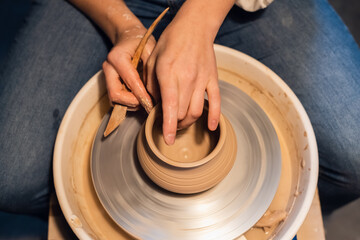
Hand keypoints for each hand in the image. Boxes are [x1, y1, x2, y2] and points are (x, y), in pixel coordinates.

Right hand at [103, 23, 155, 112]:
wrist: (128, 37)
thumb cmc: (141, 41)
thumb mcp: (150, 48)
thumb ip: (151, 68)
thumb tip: (156, 91)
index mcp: (117, 57)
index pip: (129, 81)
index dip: (141, 95)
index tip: (152, 102)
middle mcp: (108, 68)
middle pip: (115, 95)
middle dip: (133, 102)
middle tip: (148, 103)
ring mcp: (107, 76)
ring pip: (115, 100)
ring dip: (131, 104)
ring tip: (146, 101)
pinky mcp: (109, 83)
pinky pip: (116, 100)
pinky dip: (128, 103)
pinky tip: (140, 99)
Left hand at [146, 12, 220, 144]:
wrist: (195, 27)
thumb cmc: (171, 42)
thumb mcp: (152, 60)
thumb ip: (151, 84)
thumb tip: (154, 105)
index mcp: (168, 73)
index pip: (169, 106)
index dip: (167, 126)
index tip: (167, 140)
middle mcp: (187, 79)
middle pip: (181, 113)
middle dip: (173, 123)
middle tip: (167, 123)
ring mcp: (202, 80)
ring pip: (197, 111)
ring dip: (188, 122)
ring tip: (181, 123)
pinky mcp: (213, 79)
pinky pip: (216, 102)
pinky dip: (214, 117)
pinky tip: (210, 127)